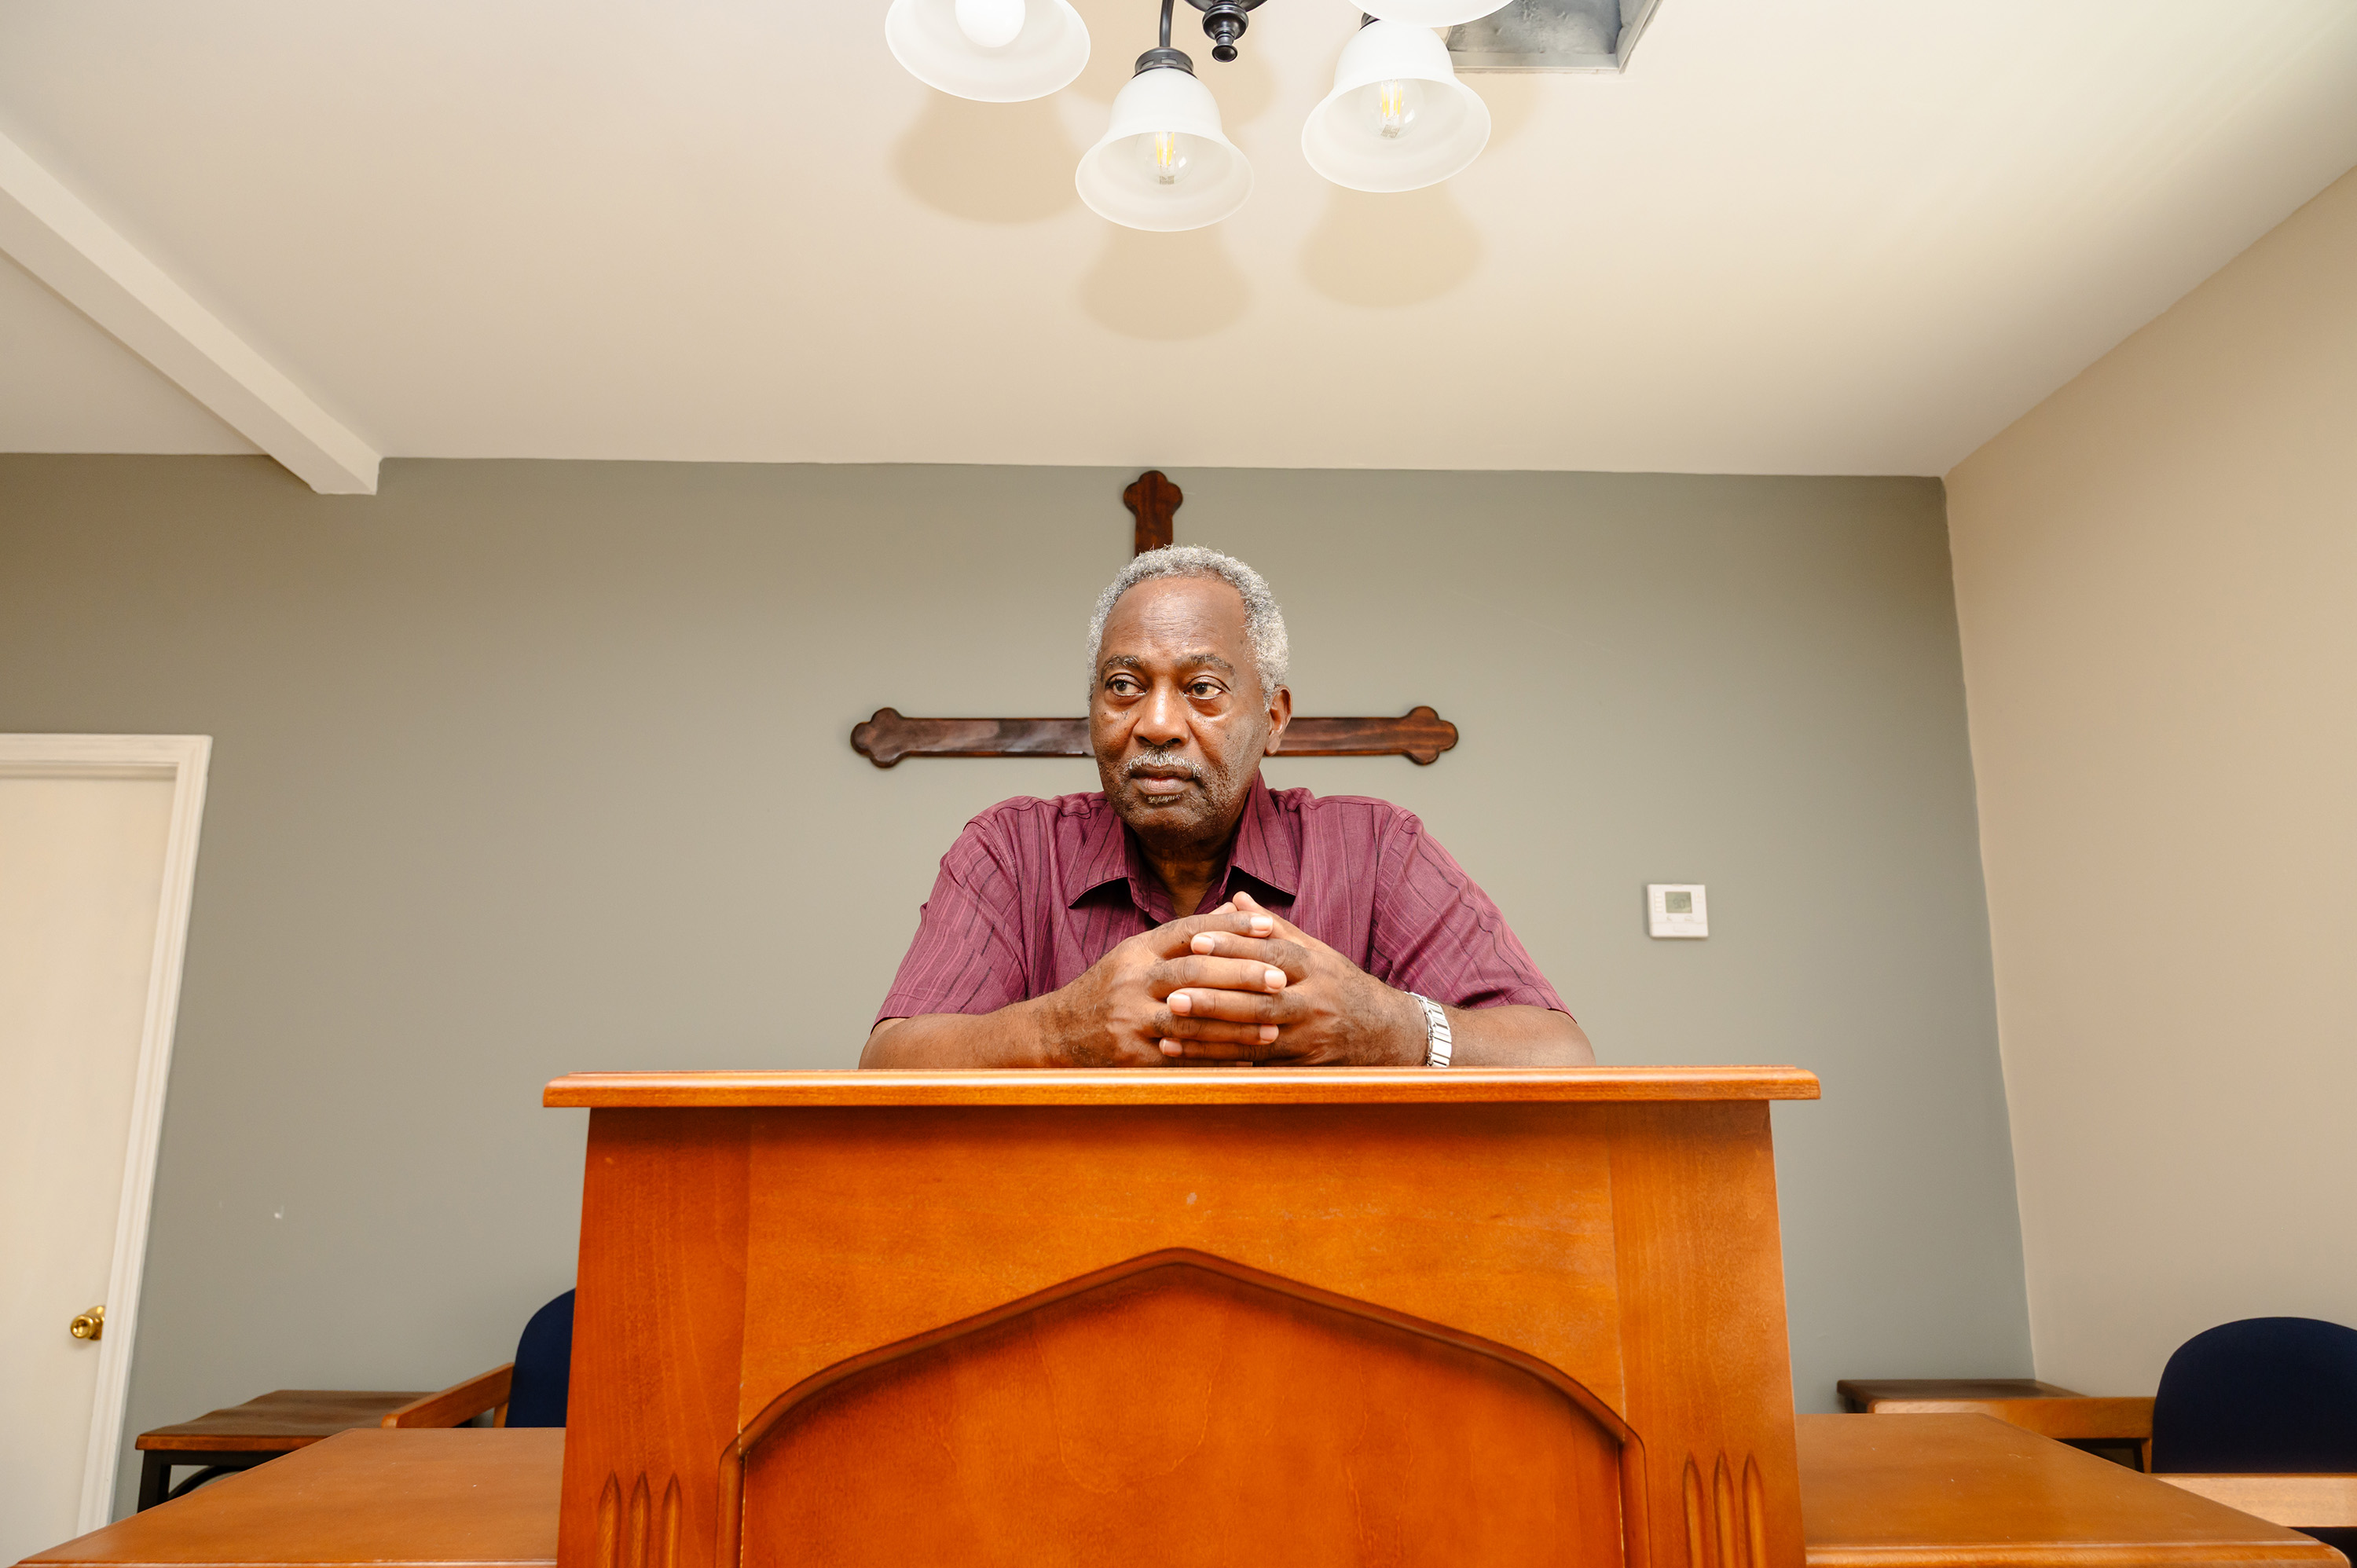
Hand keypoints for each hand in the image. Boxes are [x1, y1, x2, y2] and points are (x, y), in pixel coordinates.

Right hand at [1036, 903, 1292, 1066]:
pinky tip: (1243, 1059)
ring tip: (1272, 1025)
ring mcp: (1129, 1018)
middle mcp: (1132, 979)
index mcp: (1137, 949)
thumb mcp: (1137, 953)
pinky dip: (1214, 1059)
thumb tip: (1234, 908)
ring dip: (1235, 1024)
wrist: (1056, 1032)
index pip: (1189, 929)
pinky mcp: (1130, 1054)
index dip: (1230, 927)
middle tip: (1280, 979)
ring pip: (1190, 1019)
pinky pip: (1180, 1057)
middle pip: (1193, 971)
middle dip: (1241, 975)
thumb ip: (1185, 936)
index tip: (1267, 926)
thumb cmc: (1108, 988)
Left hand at [1154, 891, 1425, 1065]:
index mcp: (1314, 965)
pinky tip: (1188, 1058)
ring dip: (1209, 1036)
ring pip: (1254, 1036)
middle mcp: (1313, 1001)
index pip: (1270, 954)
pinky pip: (1256, 1065)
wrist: (1384, 1032)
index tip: (1194, 941)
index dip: (1233, 947)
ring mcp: (1309, 1037)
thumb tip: (1238, 898)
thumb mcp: (1315, 952)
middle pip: (1260, 999)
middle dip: (1215, 998)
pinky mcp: (1302, 1065)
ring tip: (1169, 1029)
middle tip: (1172, 994)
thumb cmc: (1338, 984)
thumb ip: (1275, 928)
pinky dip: (1220, 1061)